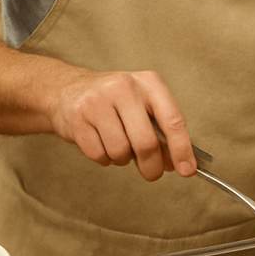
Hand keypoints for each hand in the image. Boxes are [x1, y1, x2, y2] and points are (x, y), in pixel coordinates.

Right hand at [50, 69, 195, 180]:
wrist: (67, 89)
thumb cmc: (112, 102)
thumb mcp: (141, 106)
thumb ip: (160, 131)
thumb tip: (177, 162)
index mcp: (148, 82)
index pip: (173, 120)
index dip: (182, 149)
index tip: (187, 171)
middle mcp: (123, 87)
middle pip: (146, 142)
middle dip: (151, 166)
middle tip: (151, 173)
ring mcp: (97, 100)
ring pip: (121, 152)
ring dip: (122, 159)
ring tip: (117, 145)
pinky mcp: (77, 116)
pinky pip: (98, 155)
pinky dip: (103, 158)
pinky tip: (100, 142)